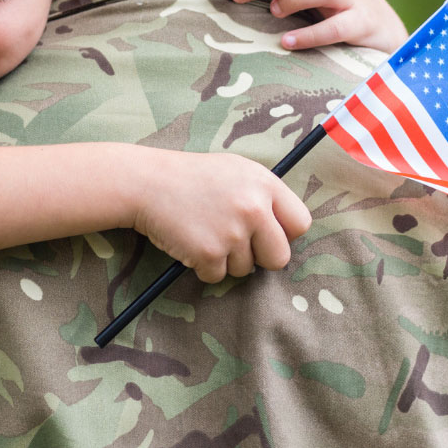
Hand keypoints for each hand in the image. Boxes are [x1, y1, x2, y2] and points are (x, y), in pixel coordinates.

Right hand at [132, 150, 311, 283]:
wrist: (147, 182)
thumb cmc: (192, 177)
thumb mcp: (235, 171)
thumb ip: (263, 195)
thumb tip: (286, 229)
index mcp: (264, 183)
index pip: (301, 223)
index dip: (284, 234)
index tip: (268, 235)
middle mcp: (254, 207)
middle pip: (279, 257)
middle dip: (260, 257)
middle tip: (236, 243)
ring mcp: (232, 232)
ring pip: (246, 269)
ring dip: (227, 260)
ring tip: (205, 231)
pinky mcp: (210, 253)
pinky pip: (217, 276)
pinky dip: (203, 266)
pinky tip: (190, 241)